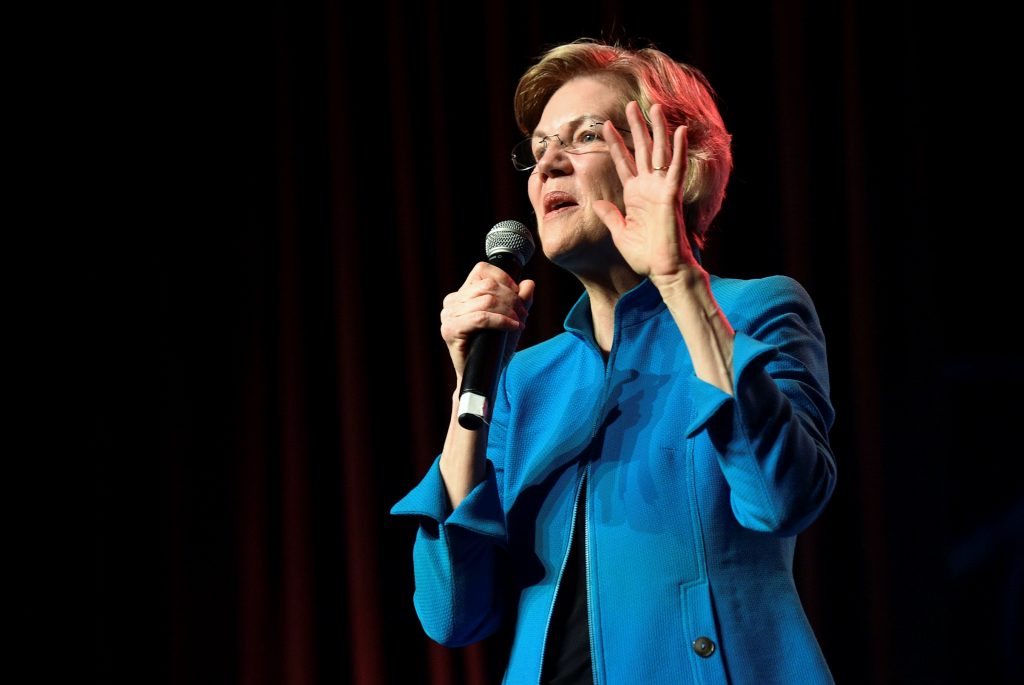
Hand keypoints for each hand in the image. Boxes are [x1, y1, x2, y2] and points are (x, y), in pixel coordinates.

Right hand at [440, 262, 534, 378]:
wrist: (483, 376)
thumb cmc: (494, 348)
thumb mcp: (511, 319)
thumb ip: (520, 300)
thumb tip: (529, 283)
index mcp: (462, 294)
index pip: (482, 270)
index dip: (504, 278)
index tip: (518, 295)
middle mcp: (452, 302)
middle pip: (488, 285)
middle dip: (511, 298)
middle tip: (523, 314)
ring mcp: (449, 315)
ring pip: (486, 300)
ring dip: (509, 310)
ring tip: (518, 323)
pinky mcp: (451, 330)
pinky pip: (481, 318)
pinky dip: (501, 321)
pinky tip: (512, 327)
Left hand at [594, 101, 699, 283]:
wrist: (663, 270)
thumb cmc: (645, 255)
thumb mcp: (619, 232)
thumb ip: (610, 215)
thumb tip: (600, 201)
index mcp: (635, 195)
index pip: (624, 163)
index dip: (616, 144)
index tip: (605, 126)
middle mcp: (649, 188)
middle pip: (642, 150)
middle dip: (636, 128)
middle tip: (630, 106)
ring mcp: (661, 190)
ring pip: (660, 153)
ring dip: (657, 130)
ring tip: (653, 108)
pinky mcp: (671, 196)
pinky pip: (676, 169)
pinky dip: (678, 151)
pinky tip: (679, 131)